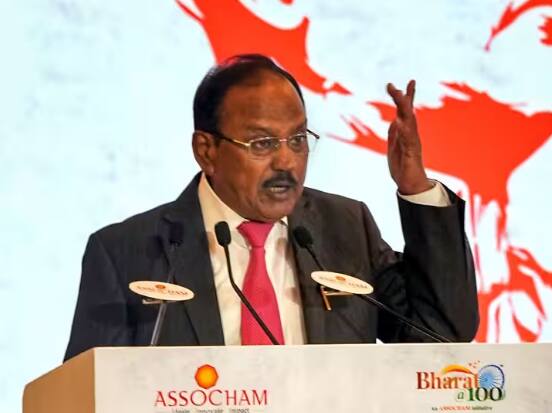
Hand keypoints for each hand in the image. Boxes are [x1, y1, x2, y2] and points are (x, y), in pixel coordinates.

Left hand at [386, 80, 432, 194]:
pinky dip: (404, 130)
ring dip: (404, 109)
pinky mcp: (411, 153)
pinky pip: (408, 140)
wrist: (410, 184)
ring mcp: (412, 143)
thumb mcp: (395, 146)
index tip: (404, 83)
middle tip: (393, 86)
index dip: (406, 96)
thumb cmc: (403, 166)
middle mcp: (411, 134)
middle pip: (407, 112)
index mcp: (406, 132)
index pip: (406, 111)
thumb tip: (395, 120)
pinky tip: (399, 121)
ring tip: (399, 96)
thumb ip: (395, 133)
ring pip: (409, 122)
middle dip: (402, 98)